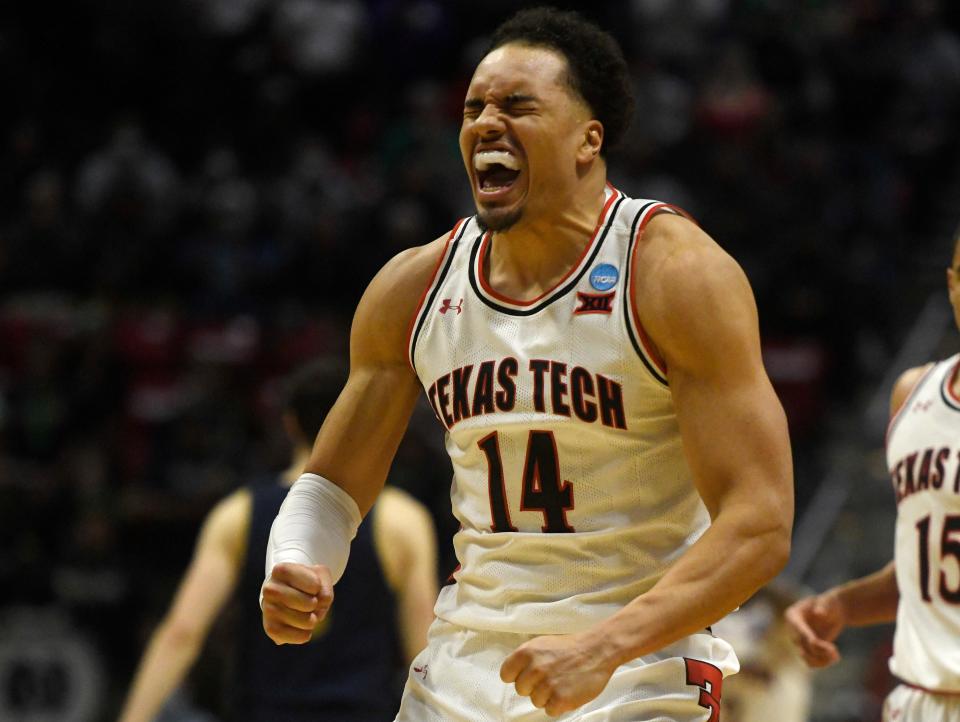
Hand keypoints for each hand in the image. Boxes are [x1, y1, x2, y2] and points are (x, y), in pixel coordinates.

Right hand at [261, 562, 332, 644]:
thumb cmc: (305, 582)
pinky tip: (298, 624)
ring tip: (302, 611)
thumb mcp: (320, 575)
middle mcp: (270, 589)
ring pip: (308, 622)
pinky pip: (302, 636)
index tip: (310, 584)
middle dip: (316, 604)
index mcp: (281, 570)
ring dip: (313, 618)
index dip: (318, 587)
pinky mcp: (271, 629)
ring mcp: (268, 610)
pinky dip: (307, 632)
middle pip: (311, 604)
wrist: (285, 593)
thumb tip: (315, 614)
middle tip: (308, 600)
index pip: (315, 585)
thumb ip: (325, 589)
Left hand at [500, 632, 615, 716]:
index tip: (527, 675)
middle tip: (550, 677)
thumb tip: (512, 674)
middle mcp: (534, 668)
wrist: (597, 650)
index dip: (517, 676)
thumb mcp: (541, 644)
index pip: (506, 674)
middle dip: (533, 687)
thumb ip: (524, 659)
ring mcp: (547, 685)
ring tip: (561, 682)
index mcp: (526, 652)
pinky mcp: (560, 699)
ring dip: (547, 696)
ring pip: (535, 701)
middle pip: (520, 690)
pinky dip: (559, 705)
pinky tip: (567, 691)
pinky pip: (550, 711)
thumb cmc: (570, 648)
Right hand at [784, 593, 845, 666]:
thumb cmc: (830, 603)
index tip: (818, 643)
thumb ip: (823, 606)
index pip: (797, 629)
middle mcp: (792, 630)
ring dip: (821, 659)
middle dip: (818, 649)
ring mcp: (799, 641)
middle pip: (801, 644)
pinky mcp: (807, 650)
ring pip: (805, 657)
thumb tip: (819, 613)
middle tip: (834, 650)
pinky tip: (834, 658)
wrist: (834, 612)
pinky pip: (811, 662)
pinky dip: (822, 663)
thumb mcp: (828, 602)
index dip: (806, 637)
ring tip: (836, 656)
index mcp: (793, 615)